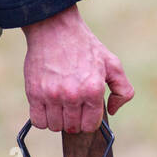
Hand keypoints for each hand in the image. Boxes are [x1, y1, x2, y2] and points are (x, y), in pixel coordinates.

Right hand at [21, 5, 133, 132]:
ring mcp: (52, 95)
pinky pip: (38, 122)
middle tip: (72, 106)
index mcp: (93, 89)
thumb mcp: (112, 63)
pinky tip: (47, 107)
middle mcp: (73, 94)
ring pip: (55, 126)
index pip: (91, 125)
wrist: (54, 28)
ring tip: (60, 105)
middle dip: (74, 121)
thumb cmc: (84, 46)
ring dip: (58, 120)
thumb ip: (122, 90)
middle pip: (73, 128)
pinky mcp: (34, 93)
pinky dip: (43, 119)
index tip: (85, 112)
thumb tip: (112, 111)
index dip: (89, 121)